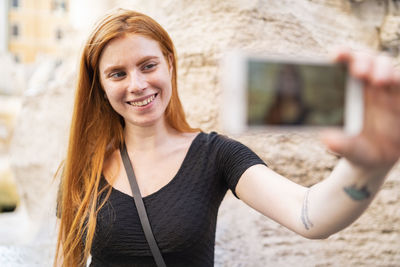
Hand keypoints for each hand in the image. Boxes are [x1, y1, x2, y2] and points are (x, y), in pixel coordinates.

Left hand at [321, 48, 399, 169]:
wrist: (380, 159)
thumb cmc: (358, 150)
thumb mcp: (350, 150)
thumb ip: (340, 144)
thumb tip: (328, 139)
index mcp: (343, 91)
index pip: (341, 65)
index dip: (340, 55)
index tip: (337, 55)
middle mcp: (363, 85)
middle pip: (363, 59)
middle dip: (362, 60)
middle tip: (359, 72)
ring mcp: (384, 87)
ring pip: (384, 65)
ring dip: (382, 68)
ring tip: (379, 80)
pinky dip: (398, 78)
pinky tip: (394, 82)